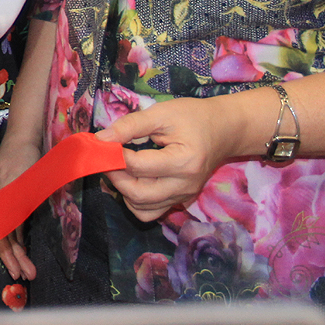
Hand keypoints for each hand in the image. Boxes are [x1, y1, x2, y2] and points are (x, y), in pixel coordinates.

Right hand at [0, 136, 43, 279]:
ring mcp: (1, 202)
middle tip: (27, 277)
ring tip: (27, 270)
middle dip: (14, 259)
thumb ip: (12, 206)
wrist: (24, 138)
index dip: (9, 256)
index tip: (20, 272)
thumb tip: (9, 231)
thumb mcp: (16, 182)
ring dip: (17, 253)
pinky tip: (22, 250)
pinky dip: (18, 240)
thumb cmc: (20, 157)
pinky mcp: (11, 200)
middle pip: (2, 237)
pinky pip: (12, 225)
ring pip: (8, 233)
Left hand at [98, 97, 237, 221]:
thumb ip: (130, 126)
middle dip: (114, 176)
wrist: (224, 129)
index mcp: (184, 162)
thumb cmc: (193, 117)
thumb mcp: (161, 113)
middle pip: (138, 194)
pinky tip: (132, 179)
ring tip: (119, 168)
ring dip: (122, 190)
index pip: (138, 166)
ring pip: (142, 209)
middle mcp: (185, 185)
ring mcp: (184, 196)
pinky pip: (151, 211)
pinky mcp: (181, 200)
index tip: (101, 144)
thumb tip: (101, 139)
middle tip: (106, 158)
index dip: (113, 155)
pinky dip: (135, 200)